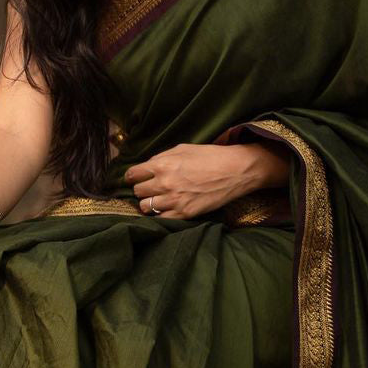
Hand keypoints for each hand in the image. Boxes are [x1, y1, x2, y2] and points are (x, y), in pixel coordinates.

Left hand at [124, 142, 282, 218]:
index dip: (132, 176)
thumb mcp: (183, 148)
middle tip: (149, 188)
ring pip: (146, 207)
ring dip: (149, 203)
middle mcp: (165, 183)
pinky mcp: (185, 213)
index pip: (133, 174)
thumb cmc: (211, 156)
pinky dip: (161, 214)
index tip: (134, 178)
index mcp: (162, 165)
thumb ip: (162, 157)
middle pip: (138, 192)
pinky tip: (167, 209)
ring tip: (157, 200)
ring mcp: (174, 200)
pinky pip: (162, 219)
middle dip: (142, 189)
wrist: (235, 170)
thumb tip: (148, 167)